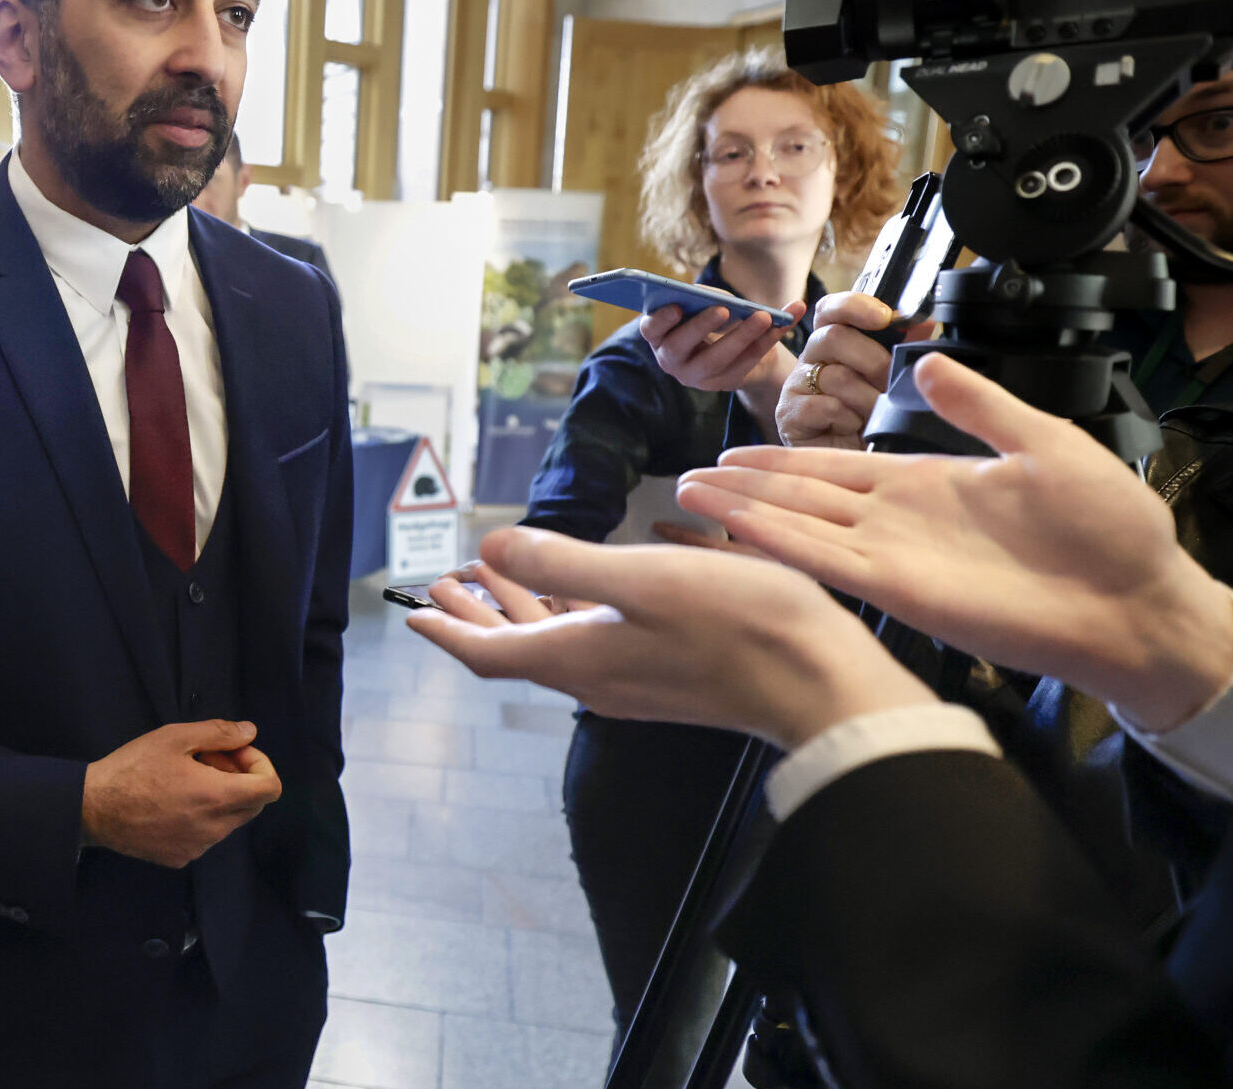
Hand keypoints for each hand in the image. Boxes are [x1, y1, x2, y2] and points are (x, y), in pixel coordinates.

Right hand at [81, 719, 283, 867]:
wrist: (92, 808)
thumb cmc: (132, 768)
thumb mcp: (174, 738)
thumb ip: (219, 733)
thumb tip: (250, 732)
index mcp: (218, 797)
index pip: (270, 788)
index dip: (260, 764)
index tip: (235, 752)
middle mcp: (214, 829)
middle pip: (252, 804)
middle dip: (240, 778)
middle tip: (207, 760)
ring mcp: (198, 848)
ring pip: (228, 821)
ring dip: (219, 797)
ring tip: (184, 779)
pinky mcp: (180, 858)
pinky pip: (205, 836)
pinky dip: (200, 817)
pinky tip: (170, 802)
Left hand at [406, 527, 934, 748]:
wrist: (819, 683)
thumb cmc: (737, 625)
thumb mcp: (641, 580)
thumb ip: (560, 565)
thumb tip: (490, 548)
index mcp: (578, 659)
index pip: (489, 653)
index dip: (448, 629)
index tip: (413, 611)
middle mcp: (596, 678)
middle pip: (518, 648)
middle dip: (478, 612)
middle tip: (444, 582)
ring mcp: (633, 680)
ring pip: (557, 644)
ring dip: (522, 610)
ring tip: (494, 578)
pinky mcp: (667, 675)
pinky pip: (597, 644)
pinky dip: (571, 615)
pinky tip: (582, 591)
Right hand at [638, 301, 803, 394]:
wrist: (740, 347)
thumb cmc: (715, 317)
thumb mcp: (709, 304)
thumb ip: (708, 299)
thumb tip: (718, 299)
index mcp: (660, 334)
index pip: (651, 329)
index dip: (661, 319)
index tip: (677, 307)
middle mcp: (671, 359)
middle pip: (679, 347)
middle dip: (701, 327)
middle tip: (724, 309)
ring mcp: (695, 376)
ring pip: (714, 361)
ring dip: (741, 337)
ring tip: (765, 316)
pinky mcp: (722, 384)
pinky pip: (744, 364)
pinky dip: (767, 341)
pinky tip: (786, 322)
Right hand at [676, 352, 1232, 729]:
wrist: (1137, 600)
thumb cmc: (1110, 529)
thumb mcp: (1043, 442)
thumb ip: (979, 405)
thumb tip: (924, 361)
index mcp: (928, 484)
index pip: (835, 468)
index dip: (781, 461)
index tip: (732, 453)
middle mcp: (898, 522)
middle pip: (802, 497)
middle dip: (746, 486)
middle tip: (688, 476)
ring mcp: (894, 558)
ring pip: (799, 527)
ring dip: (743, 513)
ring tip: (688, 494)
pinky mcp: (899, 591)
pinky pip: (825, 561)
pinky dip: (777, 543)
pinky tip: (737, 526)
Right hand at [773, 293, 934, 449]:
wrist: (855, 470)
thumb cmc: (873, 421)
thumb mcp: (894, 382)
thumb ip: (905, 350)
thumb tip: (924, 323)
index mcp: (834, 343)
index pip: (832, 309)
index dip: (855, 306)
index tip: (885, 317)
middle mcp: (811, 359)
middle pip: (833, 337)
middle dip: (873, 360)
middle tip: (890, 385)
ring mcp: (796, 386)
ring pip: (836, 376)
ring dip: (867, 399)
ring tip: (876, 416)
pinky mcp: (788, 415)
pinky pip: (825, 406)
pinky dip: (848, 420)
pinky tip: (853, 430)